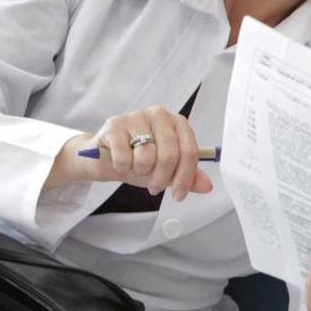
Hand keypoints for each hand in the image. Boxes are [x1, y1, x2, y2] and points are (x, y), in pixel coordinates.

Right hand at [44, 106, 212, 200]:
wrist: (102, 157)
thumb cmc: (137, 160)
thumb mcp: (166, 171)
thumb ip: (188, 176)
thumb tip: (207, 186)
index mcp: (177, 122)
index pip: (190, 151)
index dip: (185, 177)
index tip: (178, 195)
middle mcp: (159, 114)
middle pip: (169, 155)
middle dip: (161, 179)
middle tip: (154, 186)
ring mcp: (136, 116)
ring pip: (146, 157)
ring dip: (140, 172)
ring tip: (135, 168)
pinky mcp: (114, 124)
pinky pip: (124, 157)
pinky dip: (122, 167)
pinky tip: (120, 162)